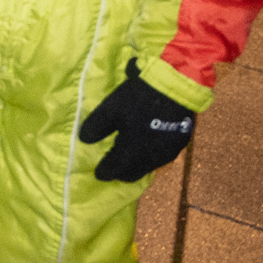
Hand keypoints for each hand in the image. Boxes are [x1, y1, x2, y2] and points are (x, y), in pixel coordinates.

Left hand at [79, 61, 197, 180]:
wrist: (173, 90)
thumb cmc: (137, 101)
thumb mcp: (109, 111)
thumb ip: (95, 128)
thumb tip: (84, 140)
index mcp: (131, 154)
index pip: (114, 170)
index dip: (105, 172)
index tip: (98, 173)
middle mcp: (151, 160)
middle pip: (133, 173)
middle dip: (121, 171)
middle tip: (112, 166)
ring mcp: (167, 153)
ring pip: (148, 166)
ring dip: (136, 164)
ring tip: (126, 153)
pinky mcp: (179, 144)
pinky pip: (160, 157)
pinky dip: (149, 155)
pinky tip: (146, 145)